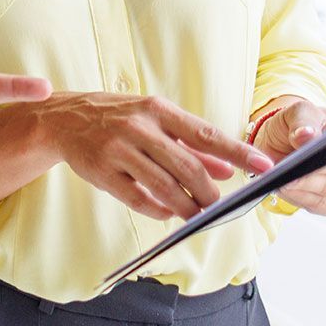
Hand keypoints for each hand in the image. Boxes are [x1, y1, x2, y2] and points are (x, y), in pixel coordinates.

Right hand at [42, 93, 276, 220]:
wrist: (62, 119)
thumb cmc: (116, 117)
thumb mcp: (154, 120)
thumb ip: (191, 145)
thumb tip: (228, 169)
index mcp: (157, 109)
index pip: (206, 134)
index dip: (237, 152)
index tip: (264, 166)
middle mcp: (138, 127)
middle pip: (187, 167)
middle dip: (209, 193)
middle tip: (218, 206)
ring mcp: (118, 149)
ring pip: (164, 186)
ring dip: (187, 207)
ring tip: (198, 215)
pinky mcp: (102, 171)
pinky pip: (138, 198)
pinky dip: (158, 210)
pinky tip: (167, 213)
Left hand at [252, 98, 325, 215]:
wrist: (291, 142)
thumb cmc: (302, 123)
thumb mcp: (299, 112)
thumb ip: (303, 121)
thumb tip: (306, 136)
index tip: (309, 146)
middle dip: (314, 170)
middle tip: (287, 171)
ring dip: (304, 186)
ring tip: (281, 179)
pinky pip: (324, 206)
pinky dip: (302, 198)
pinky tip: (287, 190)